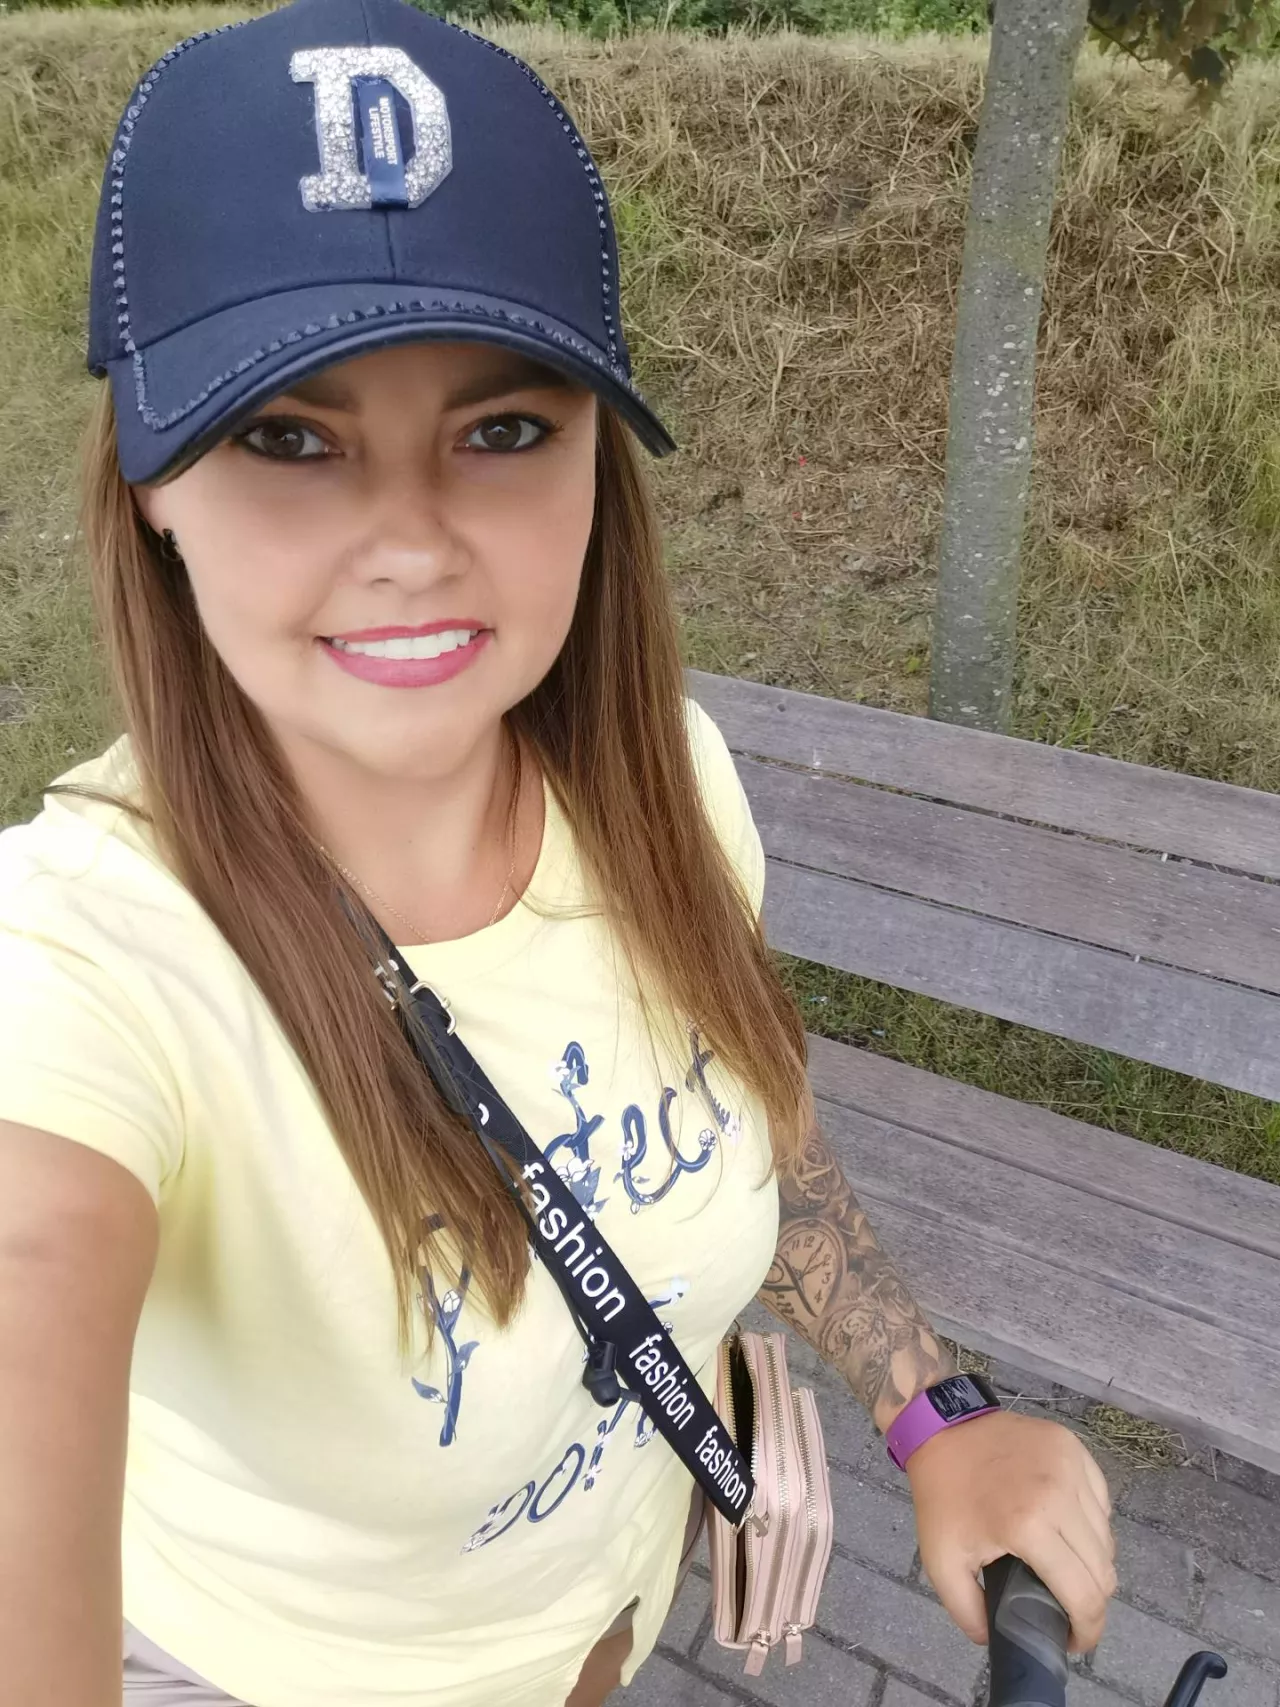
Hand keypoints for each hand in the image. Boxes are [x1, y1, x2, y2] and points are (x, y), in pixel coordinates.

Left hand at [904, 1408, 1116, 1653]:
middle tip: (1067, 1608)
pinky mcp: (1073, 1447)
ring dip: (1092, 1563)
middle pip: (1103, 1571)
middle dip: (1091, 1603)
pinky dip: (1091, 1525)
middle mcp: (1059, 1494)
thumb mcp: (940, 1562)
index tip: (1071, 1640)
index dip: (1087, 1631)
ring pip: (1106, 1539)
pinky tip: (1065, 1529)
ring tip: (1064, 1567)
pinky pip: (1101, 1503)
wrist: (940, 1426)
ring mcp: (1070, 1466)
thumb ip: (968, 1612)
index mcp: (1028, 1526)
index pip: (1084, 1595)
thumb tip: (997, 1640)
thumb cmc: (942, 1495)